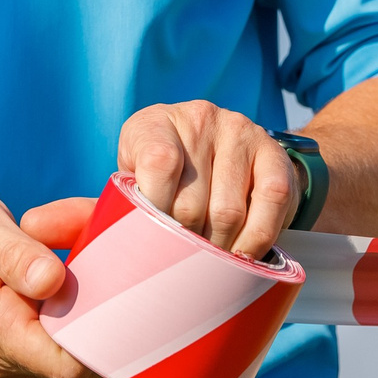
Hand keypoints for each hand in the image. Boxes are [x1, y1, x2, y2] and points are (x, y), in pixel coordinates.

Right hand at [0, 188, 117, 377]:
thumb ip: (14, 253)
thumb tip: (55, 281)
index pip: (70, 367)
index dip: (114, 350)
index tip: (144, 314)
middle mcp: (6, 357)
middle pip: (86, 372)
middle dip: (118, 333)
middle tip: (133, 277)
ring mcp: (12, 360)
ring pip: (80, 363)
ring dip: (102, 323)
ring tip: (103, 266)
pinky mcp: (18, 350)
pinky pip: (64, 349)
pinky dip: (84, 320)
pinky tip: (85, 276)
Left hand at [115, 100, 296, 259]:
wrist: (222, 153)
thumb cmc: (166, 179)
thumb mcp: (135, 181)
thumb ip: (120, 204)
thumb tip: (104, 231)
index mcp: (154, 125)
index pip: (157, 163)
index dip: (156, 210)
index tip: (155, 239)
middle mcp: (198, 118)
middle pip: (191, 202)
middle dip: (187, 243)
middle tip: (184, 259)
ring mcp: (240, 131)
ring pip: (228, 211)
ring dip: (219, 248)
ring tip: (211, 258)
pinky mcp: (273, 151)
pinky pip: (271, 201)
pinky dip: (256, 238)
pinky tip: (243, 252)